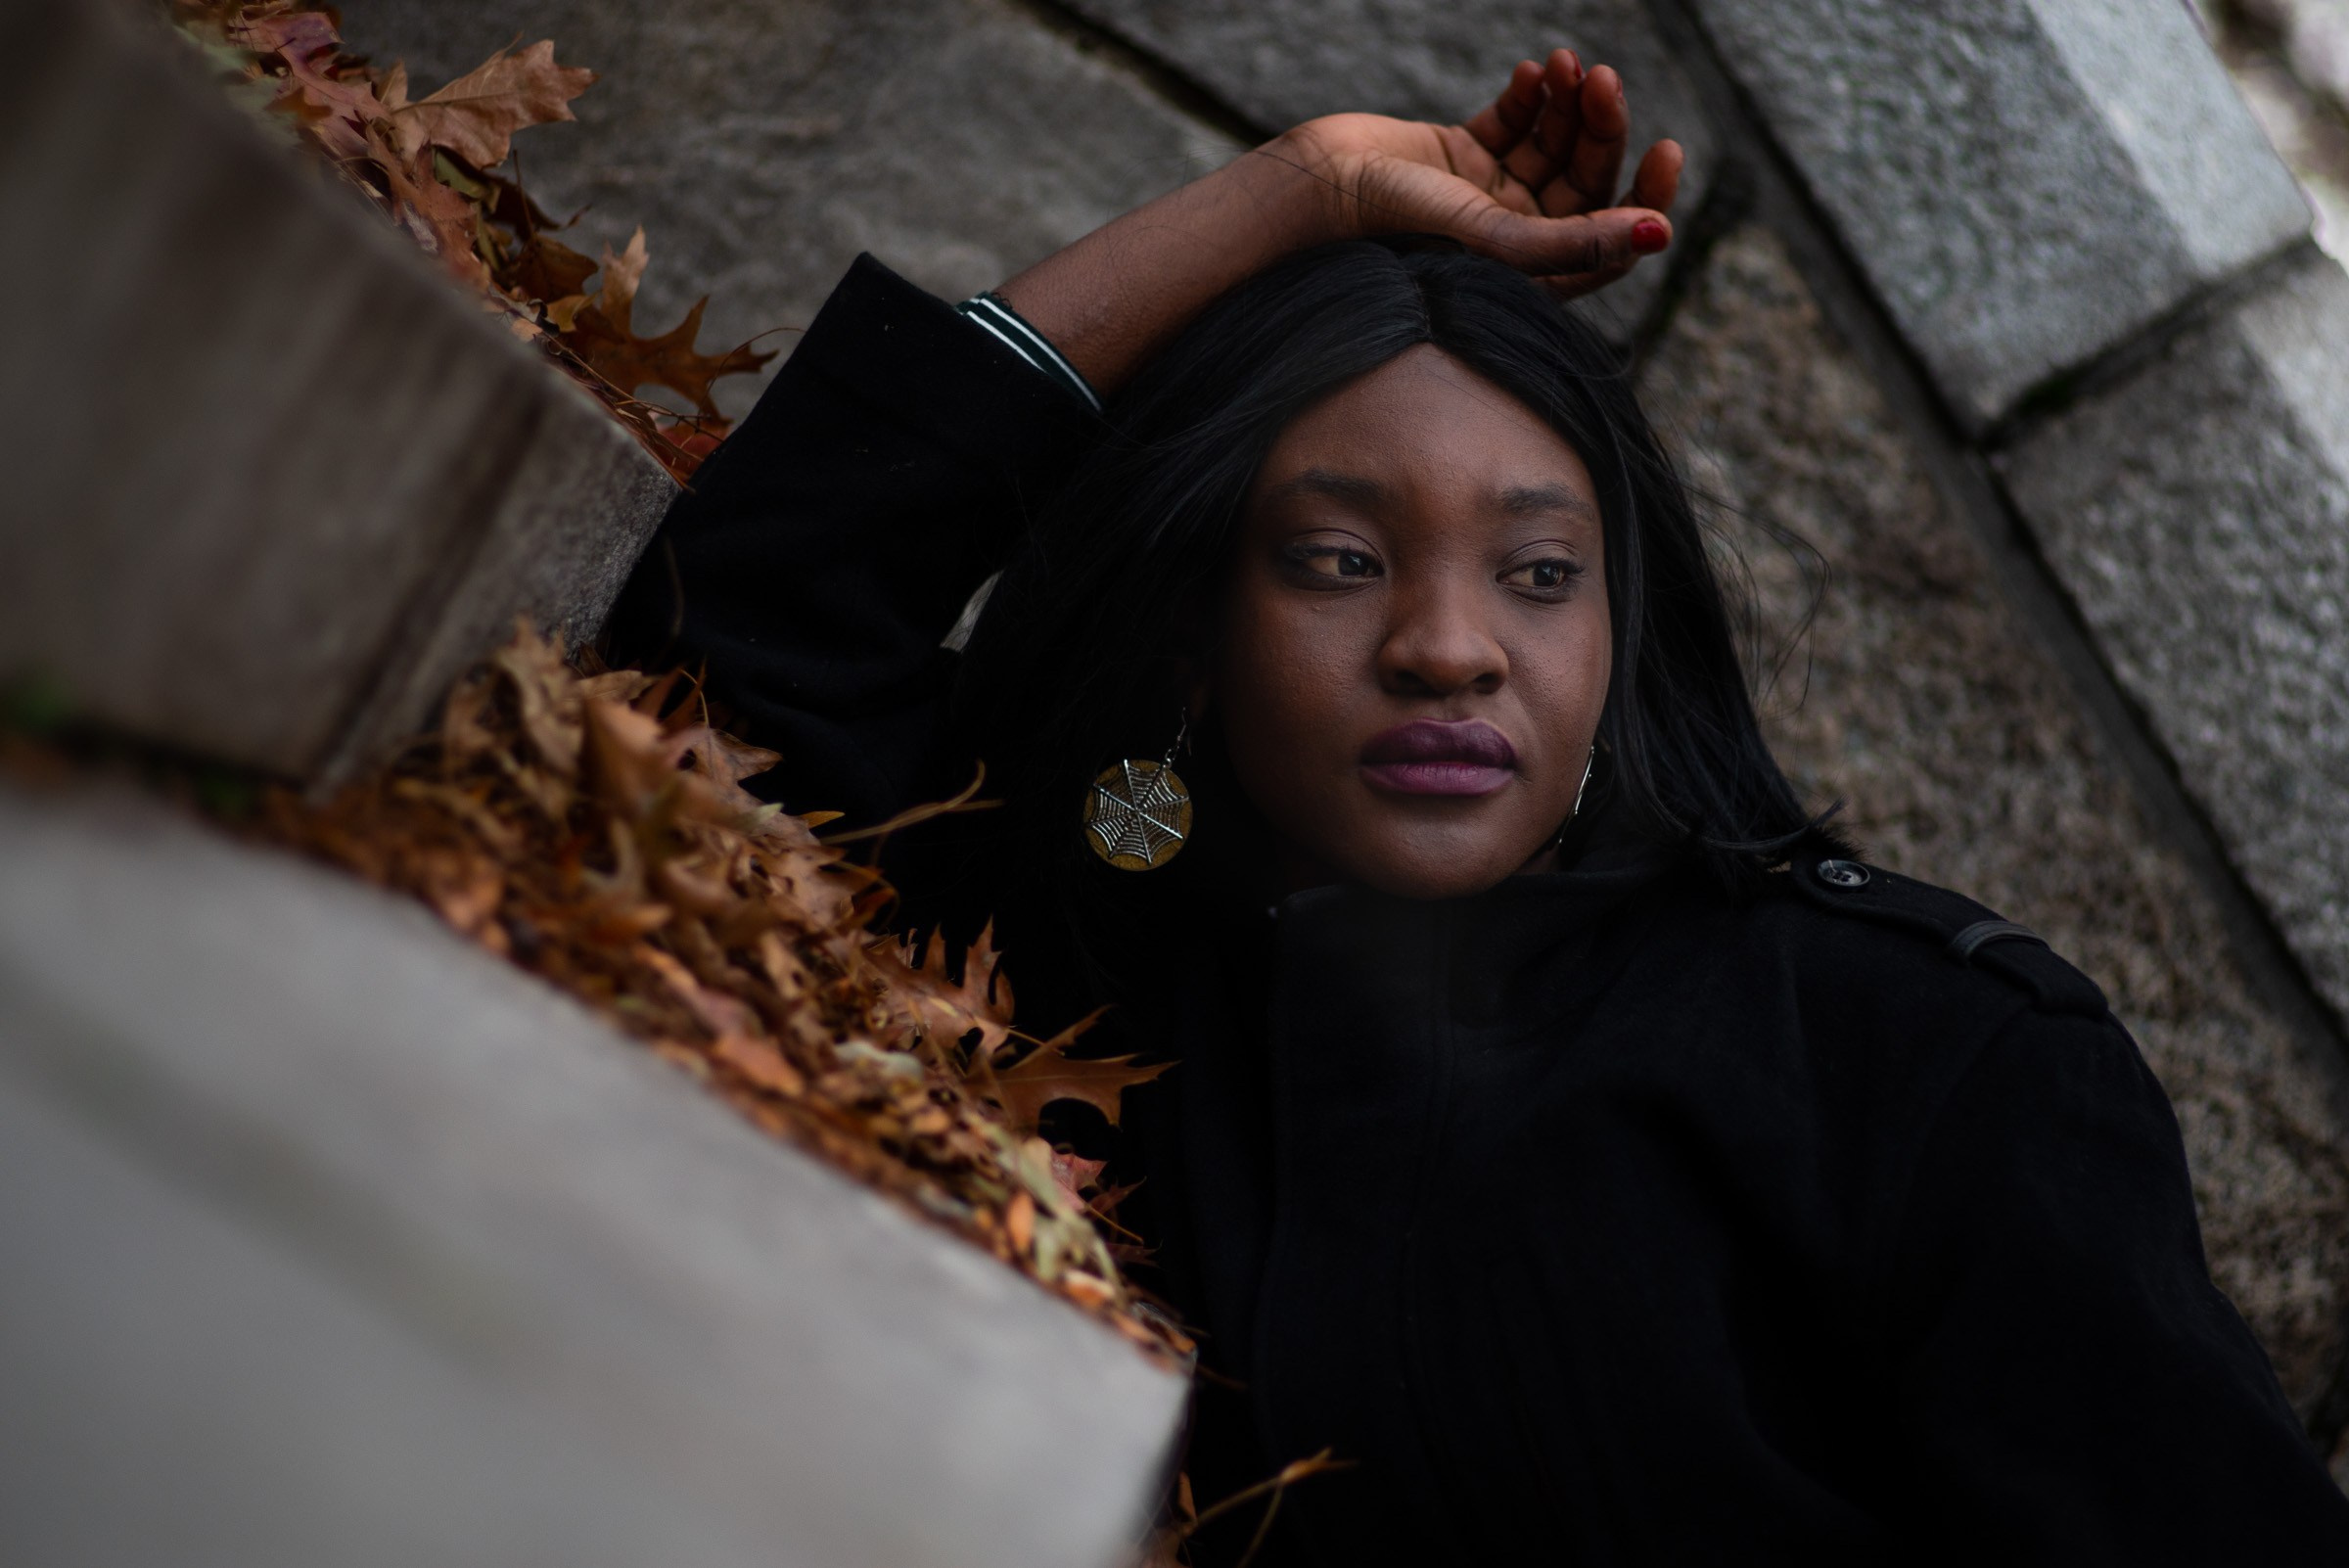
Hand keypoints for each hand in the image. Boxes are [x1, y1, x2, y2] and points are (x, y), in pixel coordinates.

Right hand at [1272, 49, 1682, 297]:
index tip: (1665, 149)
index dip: (1645, 196)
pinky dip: (1529, 95)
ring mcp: (1488, 195)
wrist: (1317, 192)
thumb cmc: (1398, 232)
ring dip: (1568, 102)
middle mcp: (1515, 240)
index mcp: (1530, 276)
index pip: (1610, 240)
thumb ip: (1578, 242)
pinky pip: (1513, 121)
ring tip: (1563, 64)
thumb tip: (1661, 233)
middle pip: (1585, 180)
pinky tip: (1530, 72)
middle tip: (1600, 77)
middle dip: (1600, 127)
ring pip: (1554, 143)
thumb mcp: (1496, 240)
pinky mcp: (1460, 155)